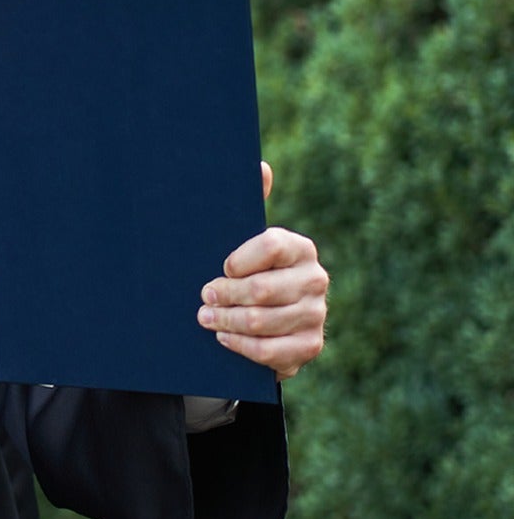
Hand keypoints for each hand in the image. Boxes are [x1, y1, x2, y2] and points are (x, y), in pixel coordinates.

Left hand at [197, 162, 327, 379]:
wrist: (264, 321)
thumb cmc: (246, 272)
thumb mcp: (243, 240)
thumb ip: (250, 204)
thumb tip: (260, 166)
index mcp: (300, 248)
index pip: (270, 245)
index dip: (238, 259)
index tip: (220, 267)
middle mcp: (315, 279)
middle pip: (262, 289)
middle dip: (224, 295)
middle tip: (203, 296)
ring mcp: (315, 315)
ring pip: (262, 321)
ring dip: (226, 321)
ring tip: (205, 318)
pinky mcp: (309, 346)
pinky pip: (270, 351)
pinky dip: (241, 346)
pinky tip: (224, 338)